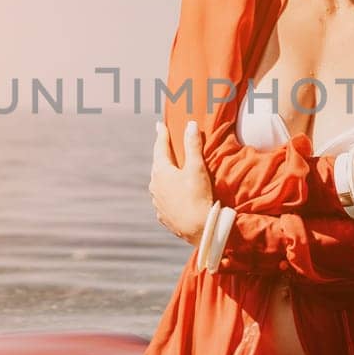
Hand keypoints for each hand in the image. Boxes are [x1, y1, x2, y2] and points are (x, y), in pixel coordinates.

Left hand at [149, 120, 214, 244]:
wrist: (198, 230)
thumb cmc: (198, 196)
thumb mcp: (197, 168)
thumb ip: (193, 145)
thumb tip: (190, 125)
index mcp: (161, 171)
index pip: (160, 147)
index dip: (162, 135)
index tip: (160, 125)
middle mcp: (155, 185)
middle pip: (158, 165)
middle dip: (163, 155)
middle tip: (165, 146)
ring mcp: (157, 201)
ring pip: (160, 183)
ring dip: (165, 175)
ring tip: (171, 170)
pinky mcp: (163, 215)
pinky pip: (164, 199)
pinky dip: (168, 193)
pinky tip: (174, 194)